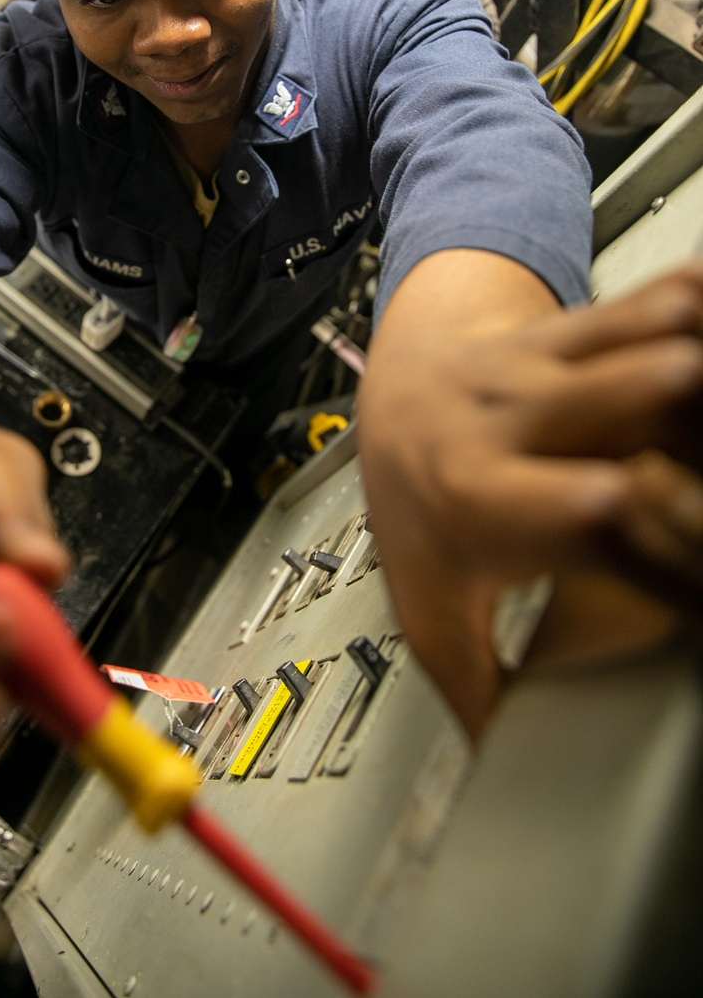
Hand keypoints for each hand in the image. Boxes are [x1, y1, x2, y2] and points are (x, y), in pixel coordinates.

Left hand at [359, 253, 702, 739]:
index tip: (702, 597)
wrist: (398, 381)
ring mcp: (557, 362)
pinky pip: (661, 297)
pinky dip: (701, 310)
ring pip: (658, 333)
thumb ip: (474, 687)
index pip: (590, 514)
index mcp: (481, 496)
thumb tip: (501, 773)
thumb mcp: (426, 601)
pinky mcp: (588, 325)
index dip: (671, 552)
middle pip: (643, 393)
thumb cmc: (417, 497)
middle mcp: (519, 415)